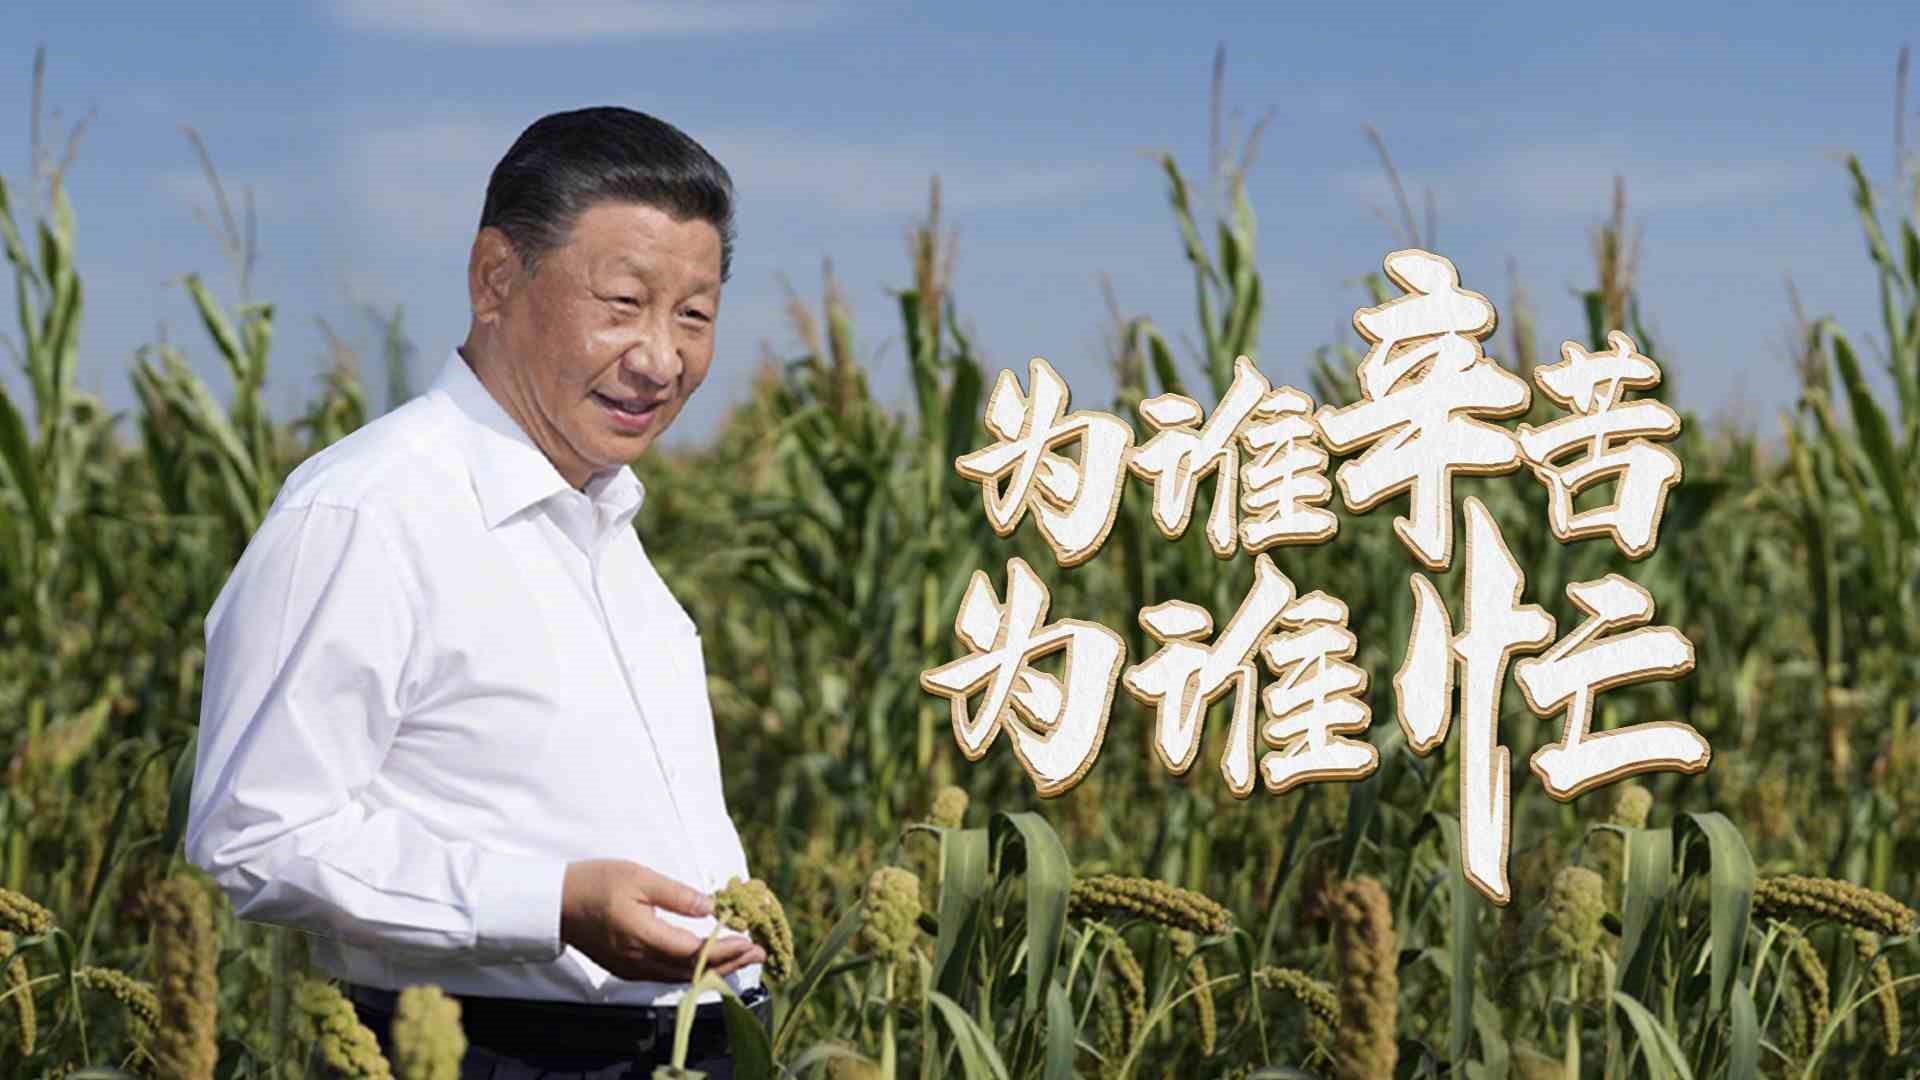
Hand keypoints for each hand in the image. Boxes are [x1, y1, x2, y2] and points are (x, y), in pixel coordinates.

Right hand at [559, 859, 765, 982]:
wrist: (555, 903)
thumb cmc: (596, 882)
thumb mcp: (639, 877)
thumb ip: (677, 895)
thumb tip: (711, 906)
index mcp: (641, 936)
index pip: (692, 951)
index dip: (724, 949)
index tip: (750, 941)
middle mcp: (638, 960)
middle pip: (691, 971)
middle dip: (729, 963)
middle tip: (759, 952)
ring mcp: (631, 969)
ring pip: (681, 978)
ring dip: (714, 968)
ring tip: (743, 956)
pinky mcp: (627, 969)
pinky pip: (667, 976)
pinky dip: (693, 970)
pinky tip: (709, 960)